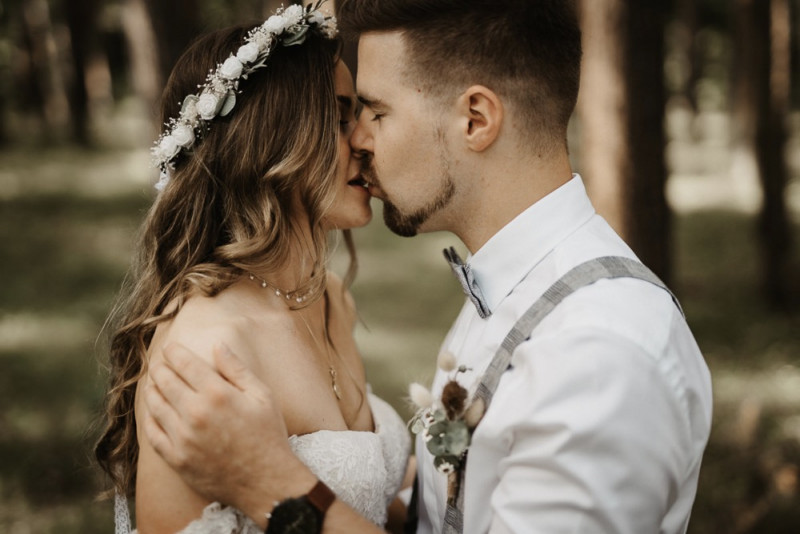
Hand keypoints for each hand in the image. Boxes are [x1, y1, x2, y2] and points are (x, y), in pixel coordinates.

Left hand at [143, 342, 315, 524]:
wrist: (266, 482)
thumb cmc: (268, 435)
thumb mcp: (262, 396)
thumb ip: (237, 369)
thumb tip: (217, 345)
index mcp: (217, 394)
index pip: (185, 365)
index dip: (174, 353)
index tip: (170, 347)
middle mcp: (196, 413)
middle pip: (165, 382)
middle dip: (159, 368)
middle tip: (157, 363)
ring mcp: (183, 438)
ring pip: (155, 406)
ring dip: (151, 390)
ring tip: (152, 383)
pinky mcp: (177, 459)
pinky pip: (153, 434)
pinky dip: (149, 419)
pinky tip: (152, 412)